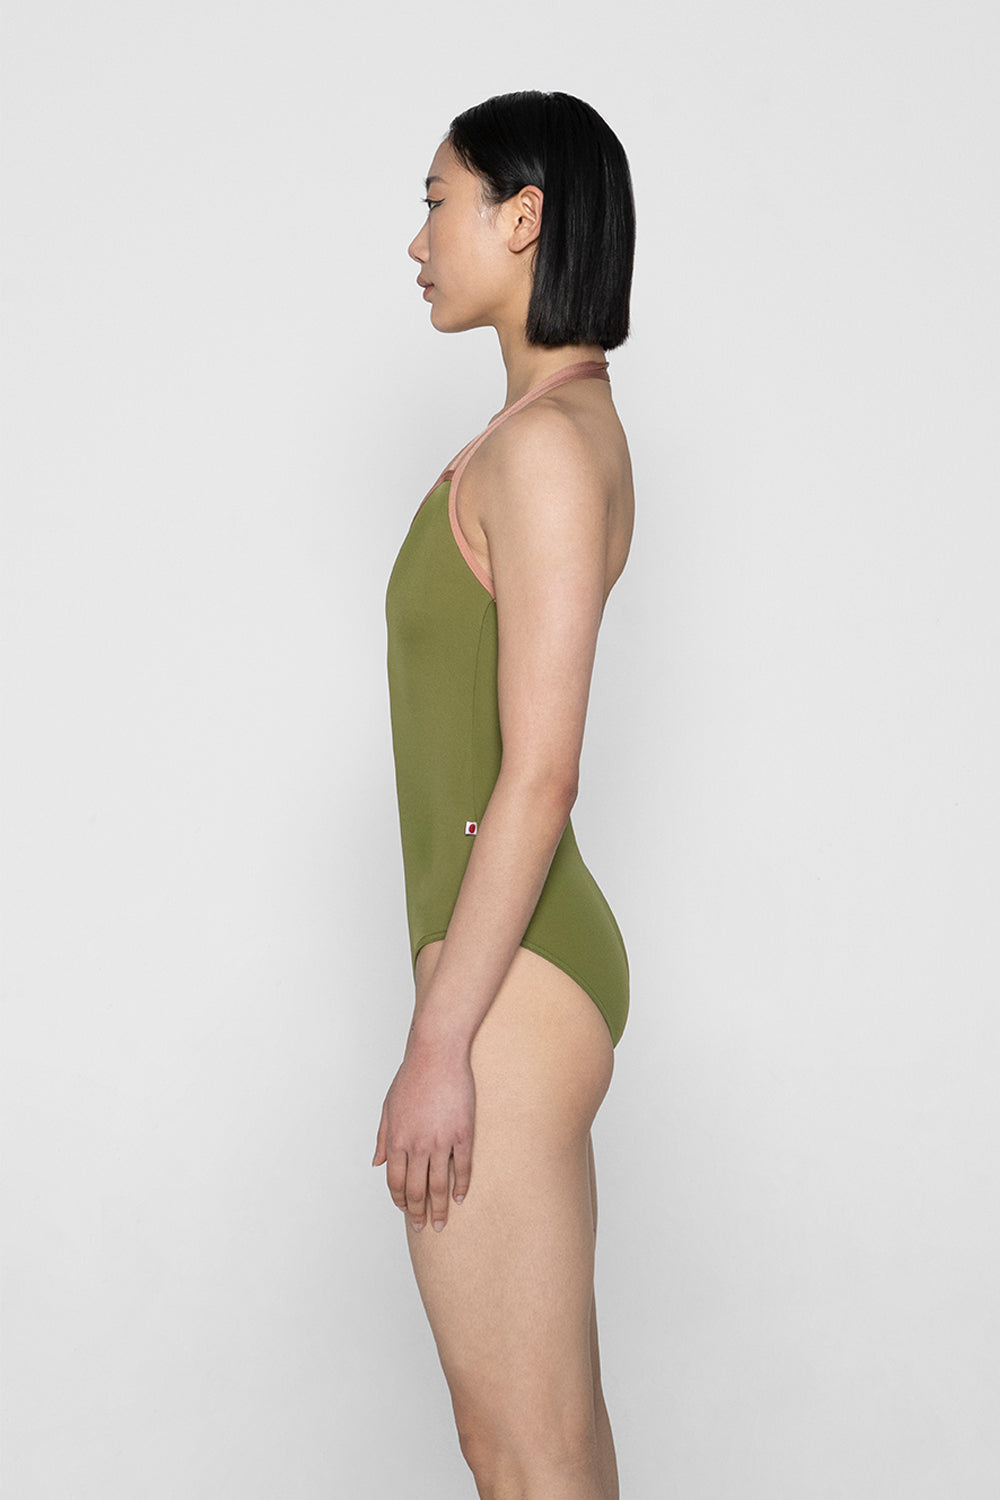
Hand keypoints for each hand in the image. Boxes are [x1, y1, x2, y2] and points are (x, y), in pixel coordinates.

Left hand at [372, 1036, 474, 1231]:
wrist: (436, 1054)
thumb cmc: (411, 1077)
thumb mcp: (388, 1107)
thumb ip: (382, 1138)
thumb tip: (377, 1163)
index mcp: (396, 1140)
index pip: (395, 1182)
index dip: (399, 1201)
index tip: (405, 1211)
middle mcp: (417, 1144)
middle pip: (416, 1189)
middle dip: (418, 1213)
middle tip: (424, 1227)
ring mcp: (441, 1140)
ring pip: (440, 1185)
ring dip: (440, 1208)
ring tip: (442, 1222)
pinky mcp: (462, 1133)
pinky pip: (463, 1167)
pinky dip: (462, 1186)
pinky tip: (461, 1197)